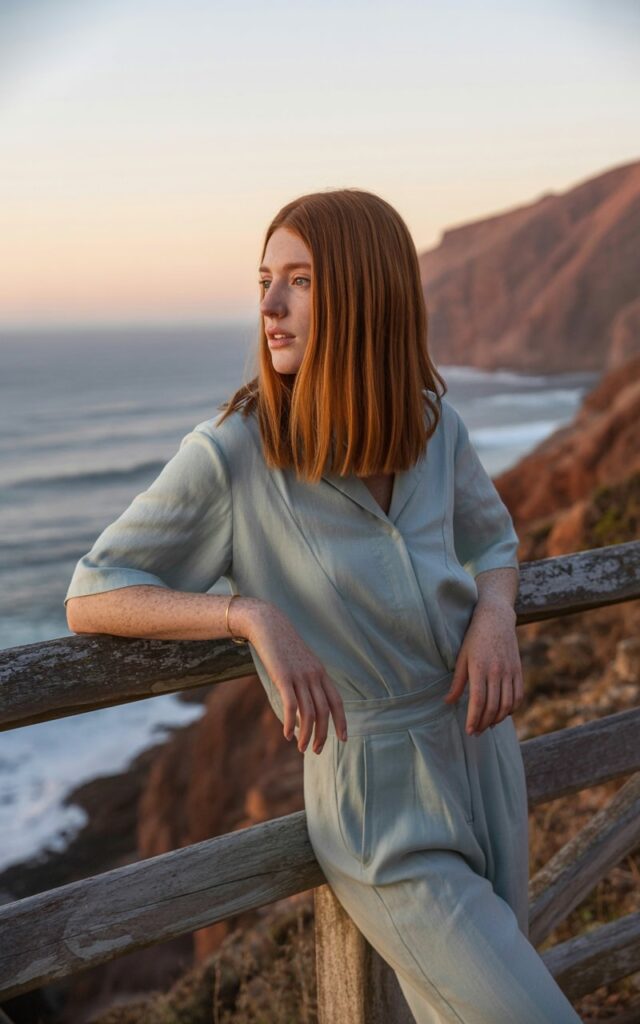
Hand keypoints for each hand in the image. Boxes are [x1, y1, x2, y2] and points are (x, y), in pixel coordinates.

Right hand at [245, 603, 347, 753]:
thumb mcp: (301, 662)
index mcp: (321, 673)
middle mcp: (314, 675)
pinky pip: (291, 706)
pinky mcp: (283, 677)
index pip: (337, 702)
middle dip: (322, 735)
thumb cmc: (283, 646)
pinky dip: (290, 723)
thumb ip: (307, 680)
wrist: (268, 625)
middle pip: (324, 712)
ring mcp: (300, 676)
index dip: (341, 721)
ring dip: (306, 734)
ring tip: (301, 748)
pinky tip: (286, 734)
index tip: (343, 739)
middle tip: (316, 751)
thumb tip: (306, 703)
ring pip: (309, 713)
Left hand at [443, 600, 523, 734]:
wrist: (496, 618)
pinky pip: (518, 696)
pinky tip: (503, 714)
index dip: (474, 718)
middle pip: (493, 706)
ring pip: (507, 704)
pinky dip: (512, 709)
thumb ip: (457, 681)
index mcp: (479, 668)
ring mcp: (510, 671)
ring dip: (498, 719)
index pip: (478, 700)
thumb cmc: (474, 637)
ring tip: (488, 725)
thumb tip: (448, 702)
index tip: (469, 730)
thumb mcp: (461, 657)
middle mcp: (497, 671)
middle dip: (484, 723)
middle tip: (476, 732)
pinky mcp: (518, 670)